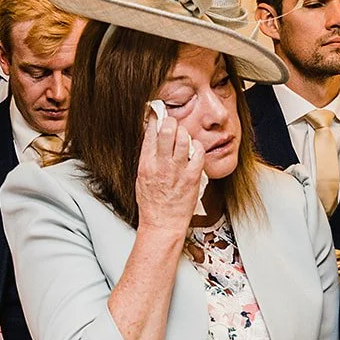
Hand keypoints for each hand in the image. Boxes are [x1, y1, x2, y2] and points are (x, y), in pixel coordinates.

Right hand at [134, 109, 204, 233]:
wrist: (162, 225)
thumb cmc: (152, 204)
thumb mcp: (141, 178)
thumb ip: (147, 158)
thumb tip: (151, 139)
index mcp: (146, 163)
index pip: (150, 132)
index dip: (155, 119)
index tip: (158, 114)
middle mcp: (161, 164)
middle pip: (168, 129)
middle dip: (171, 122)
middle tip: (173, 125)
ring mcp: (177, 170)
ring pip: (184, 138)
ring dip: (185, 134)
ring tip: (183, 139)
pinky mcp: (192, 177)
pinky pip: (198, 153)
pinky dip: (197, 147)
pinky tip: (194, 150)